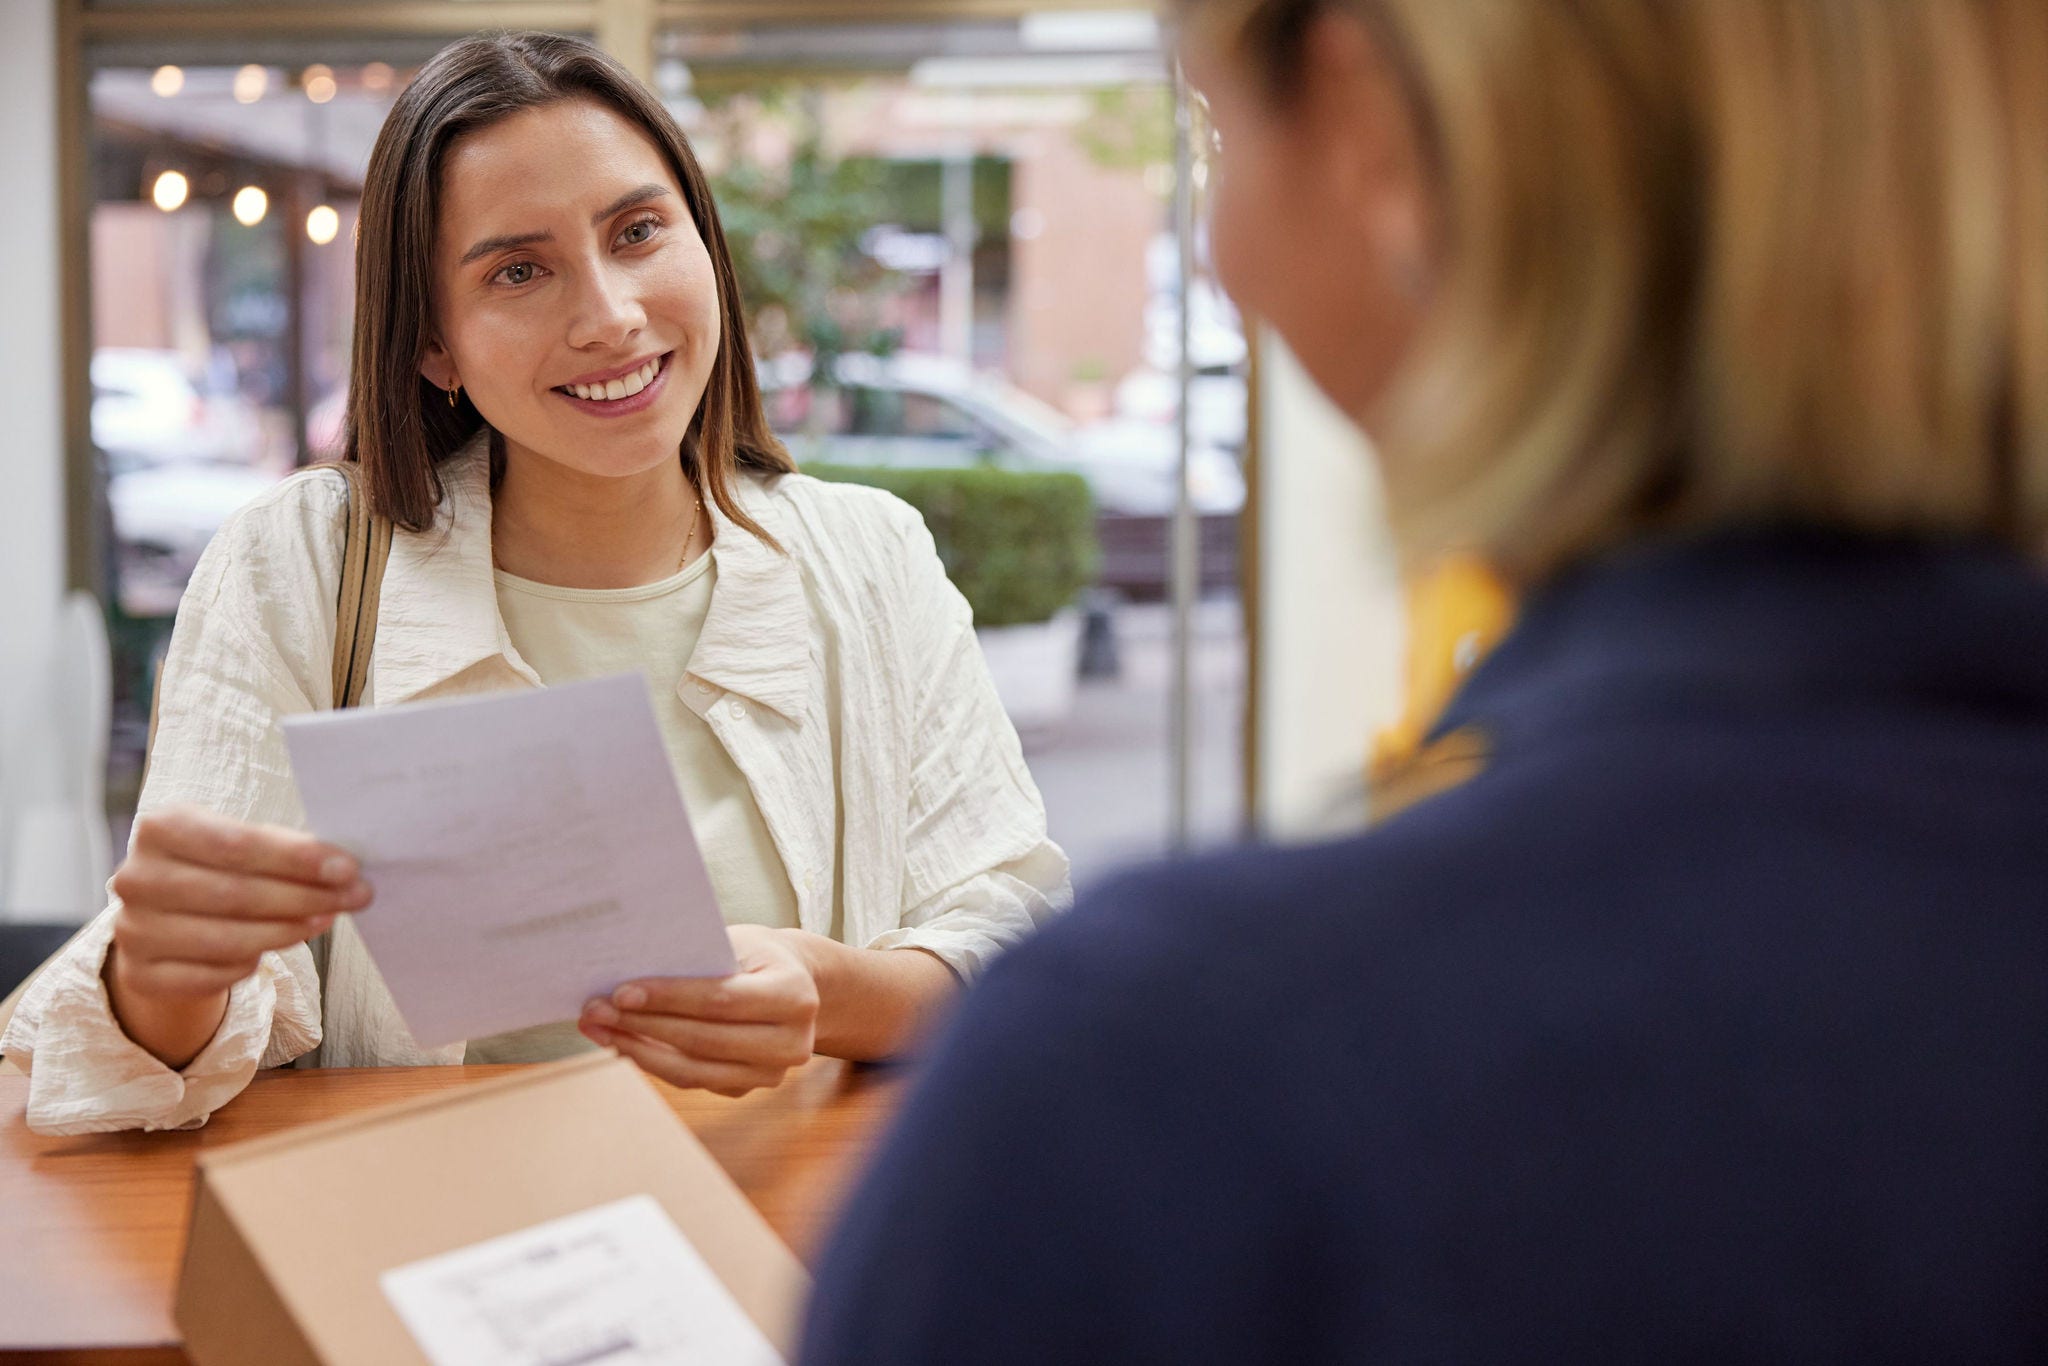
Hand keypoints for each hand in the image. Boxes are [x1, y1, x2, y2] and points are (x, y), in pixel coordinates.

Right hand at [108, 805, 371, 1001]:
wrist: (166, 920)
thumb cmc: (219, 870)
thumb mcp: (243, 845)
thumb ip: (283, 850)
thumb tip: (343, 870)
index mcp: (160, 827)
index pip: (235, 844)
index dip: (295, 859)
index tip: (347, 869)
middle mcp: (136, 877)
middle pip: (234, 893)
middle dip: (304, 897)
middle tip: (354, 897)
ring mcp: (131, 930)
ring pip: (226, 939)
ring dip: (288, 931)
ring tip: (327, 919)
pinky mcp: (139, 974)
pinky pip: (211, 975)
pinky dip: (250, 964)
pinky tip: (276, 948)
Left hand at [579, 924, 820, 1096]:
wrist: (797, 985)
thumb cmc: (758, 957)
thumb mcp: (738, 943)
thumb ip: (697, 960)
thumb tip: (628, 976)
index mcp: (795, 995)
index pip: (721, 1000)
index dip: (668, 998)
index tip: (620, 992)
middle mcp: (791, 1042)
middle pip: (703, 1039)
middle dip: (643, 1025)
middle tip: (596, 1010)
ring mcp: (772, 1073)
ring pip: (693, 1070)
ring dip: (638, 1050)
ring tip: (600, 1029)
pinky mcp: (749, 1088)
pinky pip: (692, 1080)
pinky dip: (653, 1062)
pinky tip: (623, 1043)